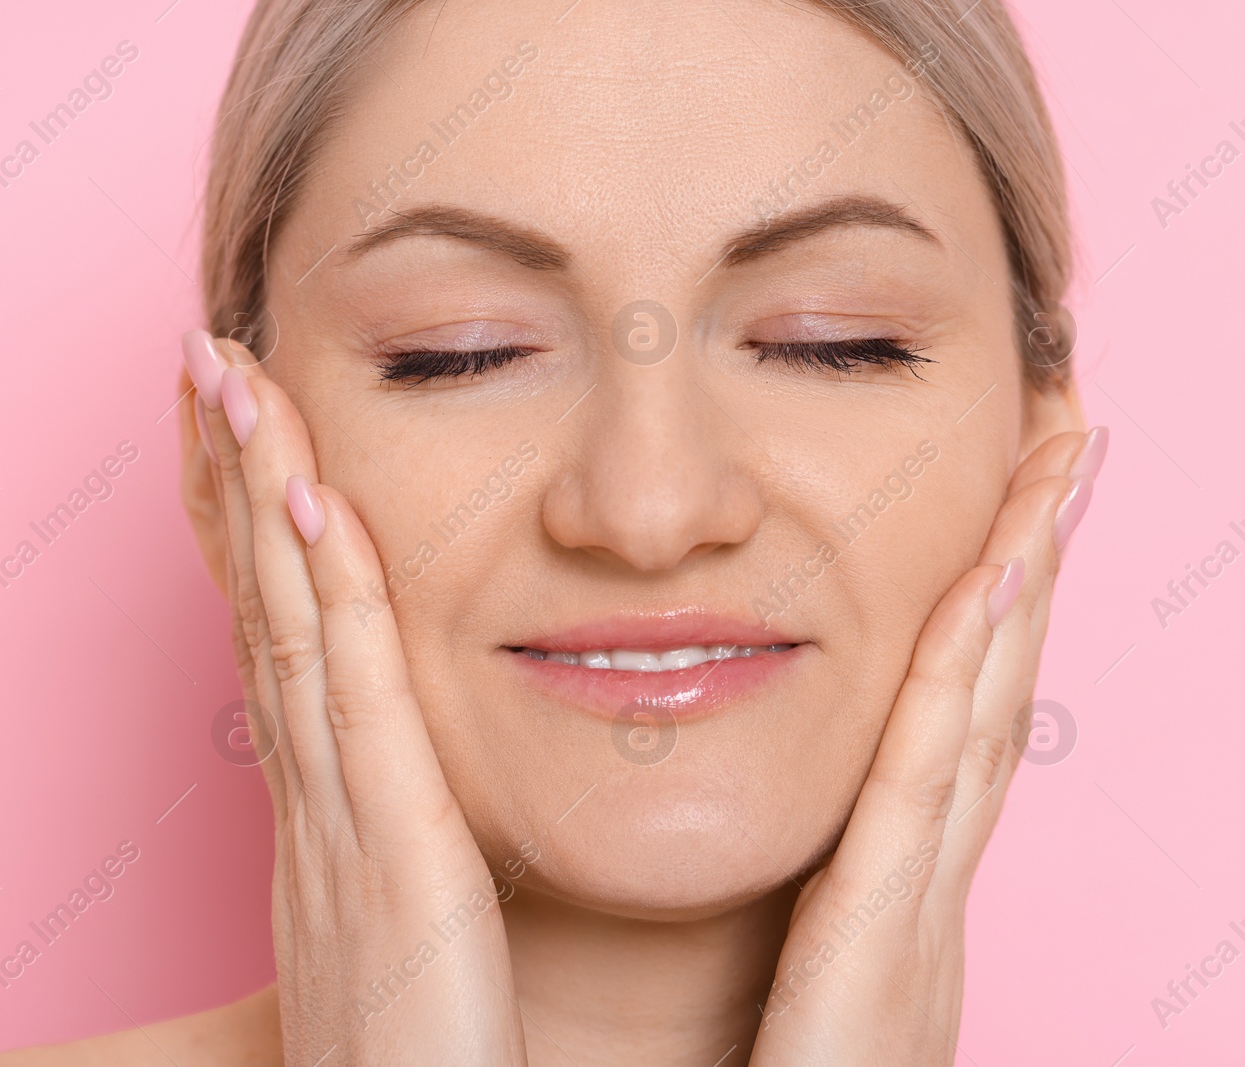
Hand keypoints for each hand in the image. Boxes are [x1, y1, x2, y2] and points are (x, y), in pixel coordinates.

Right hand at [182, 331, 528, 1066]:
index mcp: (322, 810)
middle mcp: (311, 796)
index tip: (236, 425)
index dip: (247, 524)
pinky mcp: (391, 855)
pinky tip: (312, 496)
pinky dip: (329, 590)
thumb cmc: (419, 1063)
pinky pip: (355, 696)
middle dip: (227, 471)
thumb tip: (401, 801)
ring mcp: (338, 818)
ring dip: (254, 489)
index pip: (277, 636)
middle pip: (259, 603)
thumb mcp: (397, 935)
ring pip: (287, 622)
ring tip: (230, 373)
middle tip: (204, 354)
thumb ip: (397, 852)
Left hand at [749, 427, 1105, 1065]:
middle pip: (989, 695)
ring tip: (1053, 466)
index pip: (946, 719)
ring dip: (1019, 587)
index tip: (1003, 496)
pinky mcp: (884, 957)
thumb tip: (790, 846)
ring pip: (979, 719)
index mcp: (891, 896)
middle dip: (1030, 562)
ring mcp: (921, 920)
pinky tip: (987, 589)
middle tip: (1062, 436)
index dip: (983, 604)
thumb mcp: (790, 985)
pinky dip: (964, 685)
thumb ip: (800, 909)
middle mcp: (926, 893)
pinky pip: (925, 794)